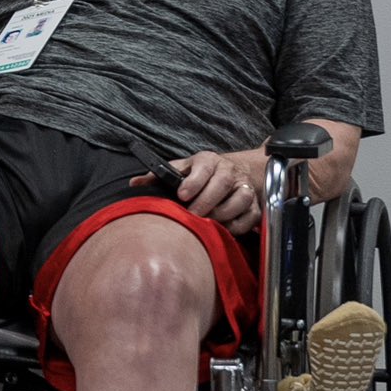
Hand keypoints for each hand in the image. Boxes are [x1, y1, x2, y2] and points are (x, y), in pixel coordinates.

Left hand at [135, 147, 263, 234]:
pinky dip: (239, 225)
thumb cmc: (200, 173)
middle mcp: (229, 172)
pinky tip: (225, 229)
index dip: (194, 182)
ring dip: (224, 214)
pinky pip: (251, 216)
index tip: (182, 195)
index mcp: (208, 161)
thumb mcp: (181, 168)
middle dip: (207, 201)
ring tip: (209, 223)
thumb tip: (135, 184)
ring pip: (241, 199)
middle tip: (193, 215)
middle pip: (222, 184)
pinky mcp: (255, 204)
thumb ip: (159, 175)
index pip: (203, 168)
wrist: (234, 171)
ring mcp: (245, 187)